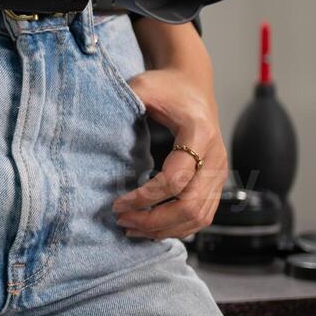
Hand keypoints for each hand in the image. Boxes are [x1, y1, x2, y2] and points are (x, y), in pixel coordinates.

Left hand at [111, 67, 227, 239]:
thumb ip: (126, 102)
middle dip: (154, 220)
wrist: (192, 86)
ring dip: (164, 229)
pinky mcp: (216, 183)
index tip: (117, 203)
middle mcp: (215, 158)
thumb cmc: (167, 87)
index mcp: (199, 134)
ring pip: (199, 217)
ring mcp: (219, 173)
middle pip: (190, 206)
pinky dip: (178, 228)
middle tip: (122, 221)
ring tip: (132, 228)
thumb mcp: (144, 86)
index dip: (145, 197)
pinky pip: (203, 216)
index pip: (175, 179)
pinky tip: (151, 228)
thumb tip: (96, 125)